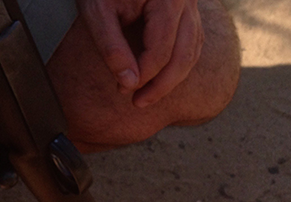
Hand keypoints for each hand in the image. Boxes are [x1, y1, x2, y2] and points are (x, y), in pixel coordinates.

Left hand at [77, 0, 204, 106]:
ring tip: (147, 96)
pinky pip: (192, 43)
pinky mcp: (187, 9)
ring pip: (192, 51)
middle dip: (161, 85)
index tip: (123, 90)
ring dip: (172, 79)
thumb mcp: (98, 12)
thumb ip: (112, 48)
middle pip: (184, 55)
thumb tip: (128, 84)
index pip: (162, 49)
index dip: (143, 75)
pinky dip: (178, 63)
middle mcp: (186, 0)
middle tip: (138, 103)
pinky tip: (160, 77)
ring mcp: (191, 4)